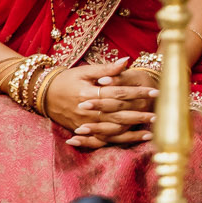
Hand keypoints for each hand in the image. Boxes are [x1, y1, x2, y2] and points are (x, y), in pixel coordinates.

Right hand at [41, 58, 158, 148]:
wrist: (43, 94)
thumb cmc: (67, 79)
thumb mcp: (85, 71)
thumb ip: (107, 69)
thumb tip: (126, 60)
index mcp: (89, 93)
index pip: (118, 93)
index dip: (137, 93)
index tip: (154, 91)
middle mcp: (87, 111)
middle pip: (118, 114)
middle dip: (139, 114)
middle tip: (158, 113)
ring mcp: (83, 123)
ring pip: (112, 130)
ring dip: (132, 131)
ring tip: (151, 129)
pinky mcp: (81, 131)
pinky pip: (101, 140)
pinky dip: (116, 141)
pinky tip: (133, 140)